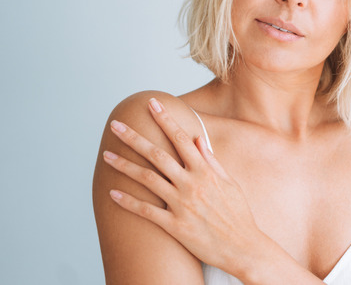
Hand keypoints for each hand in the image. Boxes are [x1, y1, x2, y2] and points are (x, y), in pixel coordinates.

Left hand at [102, 98, 263, 277]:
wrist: (242, 247)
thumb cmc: (238, 214)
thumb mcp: (230, 183)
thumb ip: (212, 162)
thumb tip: (198, 141)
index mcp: (206, 171)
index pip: (182, 138)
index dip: (165, 120)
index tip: (151, 104)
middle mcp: (192, 184)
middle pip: (157, 154)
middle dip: (134, 137)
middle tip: (116, 125)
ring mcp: (181, 205)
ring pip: (147, 179)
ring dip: (124, 166)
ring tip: (107, 155)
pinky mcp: (174, 225)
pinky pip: (146, 211)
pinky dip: (128, 202)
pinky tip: (112, 194)